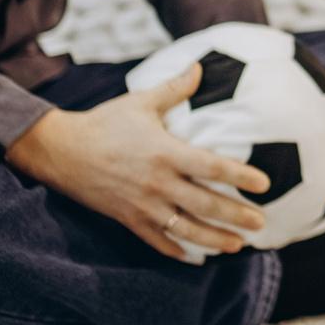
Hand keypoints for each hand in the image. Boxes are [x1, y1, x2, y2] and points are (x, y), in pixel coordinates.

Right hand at [6, 63, 272, 259]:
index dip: (241, 177)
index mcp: (165, 152)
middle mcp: (158, 183)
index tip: (264, 185)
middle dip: (236, 216)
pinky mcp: (128, 219)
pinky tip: (193, 257)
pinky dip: (176, 250)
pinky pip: (156, 240)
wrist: (60, 150)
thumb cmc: (104, 124)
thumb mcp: (140, 103)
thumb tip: (199, 67)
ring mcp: (142, 205)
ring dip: (214, 239)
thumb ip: (174, 89)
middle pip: (206, 204)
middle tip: (261, 224)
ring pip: (186, 229)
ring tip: (238, 245)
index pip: (212, 167)